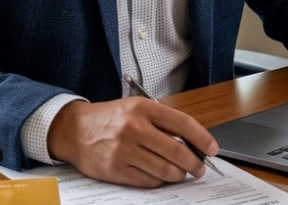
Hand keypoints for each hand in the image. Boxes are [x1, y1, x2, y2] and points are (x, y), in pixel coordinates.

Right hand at [47, 97, 218, 186]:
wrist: (75, 130)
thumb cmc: (110, 118)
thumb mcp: (135, 108)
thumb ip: (161, 121)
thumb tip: (191, 141)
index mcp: (143, 108)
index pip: (182, 123)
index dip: (202, 137)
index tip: (213, 148)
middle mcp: (135, 127)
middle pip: (177, 150)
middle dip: (195, 162)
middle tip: (200, 167)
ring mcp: (125, 149)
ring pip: (165, 169)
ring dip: (179, 174)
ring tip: (182, 173)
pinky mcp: (116, 169)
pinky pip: (149, 180)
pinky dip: (160, 180)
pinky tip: (162, 176)